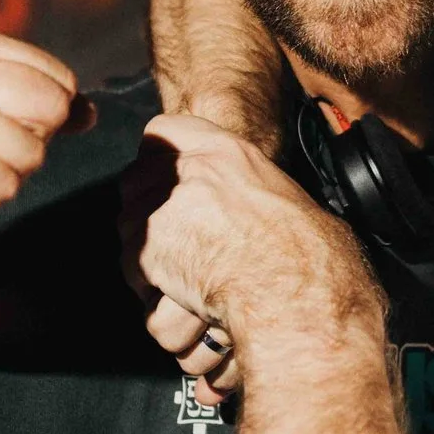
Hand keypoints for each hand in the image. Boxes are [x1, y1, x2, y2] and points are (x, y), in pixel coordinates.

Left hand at [134, 113, 379, 391]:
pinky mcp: (148, 250)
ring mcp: (163, 207)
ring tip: (187, 279)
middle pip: (135, 181)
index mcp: (226, 150)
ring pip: (129, 229)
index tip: (163, 181)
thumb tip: (241, 207)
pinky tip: (186, 300)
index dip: (157, 159)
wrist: (291, 284)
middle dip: (146, 212)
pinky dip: (152, 292)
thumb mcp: (281, 195)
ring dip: (149, 256)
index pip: (163, 132)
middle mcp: (189, 170)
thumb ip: (244, 187)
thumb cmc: (305, 250)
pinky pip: (133, 271)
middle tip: (176, 242)